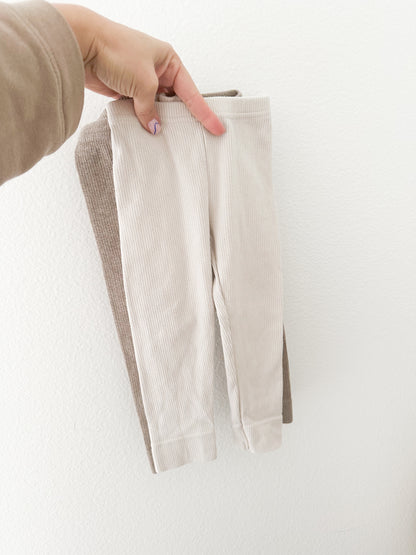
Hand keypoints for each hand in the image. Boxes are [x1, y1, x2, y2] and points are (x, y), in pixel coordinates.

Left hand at [52, 3, 225, 135]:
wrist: (82, 44)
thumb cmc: (116, 51)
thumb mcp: (143, 83)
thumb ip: (150, 109)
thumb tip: (154, 127)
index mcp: (169, 61)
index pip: (191, 92)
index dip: (204, 112)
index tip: (217, 128)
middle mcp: (157, 70)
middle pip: (175, 101)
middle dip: (181, 118)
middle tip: (195, 138)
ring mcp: (141, 80)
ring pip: (156, 107)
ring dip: (158, 120)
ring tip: (169, 139)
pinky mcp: (126, 90)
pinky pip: (140, 110)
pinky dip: (143, 120)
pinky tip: (147, 132)